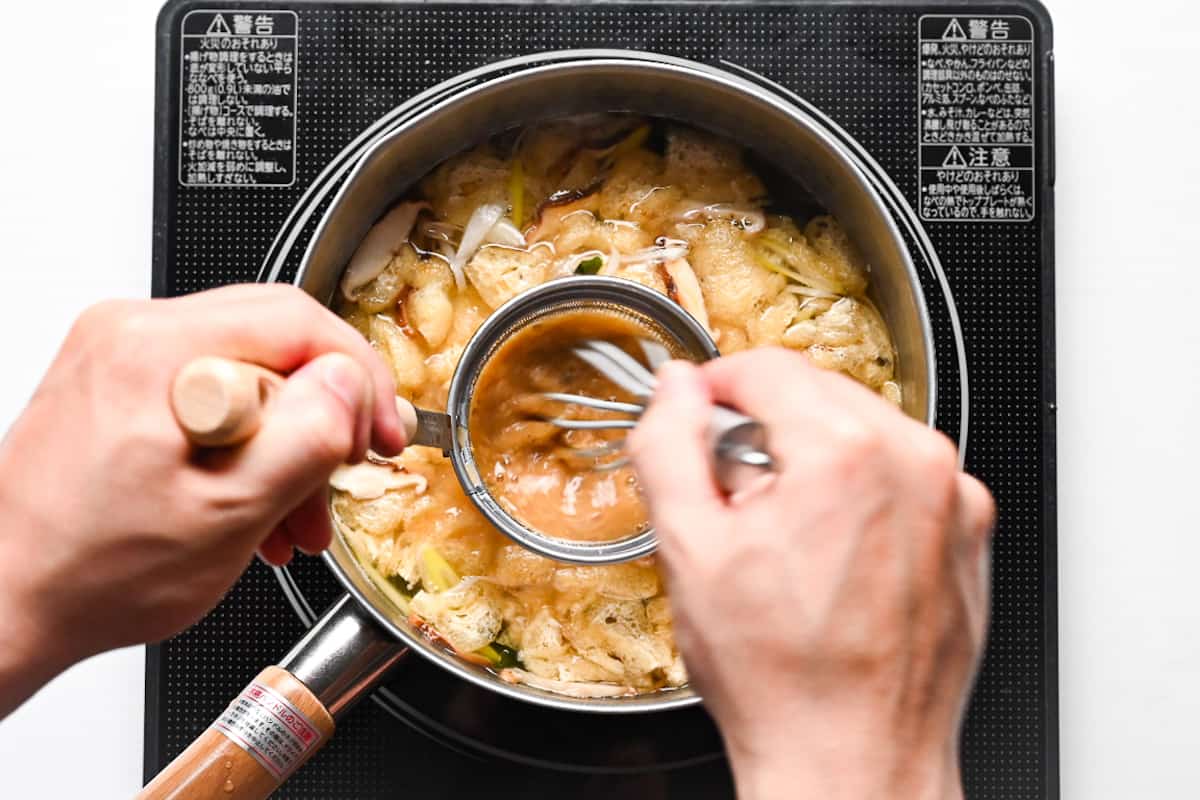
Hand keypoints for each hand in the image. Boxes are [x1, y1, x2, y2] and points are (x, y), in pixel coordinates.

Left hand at [0, 284, 404, 716]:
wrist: (6, 603)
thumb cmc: (90, 572)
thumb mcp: (229, 512)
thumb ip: (307, 436)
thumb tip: (352, 384)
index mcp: (155, 348)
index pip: (297, 320)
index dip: (361, 376)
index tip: (384, 432)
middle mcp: (129, 336)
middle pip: (274, 343)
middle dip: (325, 416)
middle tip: (350, 470)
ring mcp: (119, 359)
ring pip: (247, 376)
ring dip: (288, 442)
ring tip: (300, 514)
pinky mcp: (116, 388)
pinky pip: (210, 397)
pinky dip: (245, 446)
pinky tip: (257, 504)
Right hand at [628, 349, 993, 799]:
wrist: (855, 762)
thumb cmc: (783, 678)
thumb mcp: (690, 550)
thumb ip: (669, 445)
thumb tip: (674, 389)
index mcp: (845, 453)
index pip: (768, 367)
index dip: (717, 386)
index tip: (699, 413)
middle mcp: (915, 463)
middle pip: (819, 392)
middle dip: (766, 426)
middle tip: (734, 493)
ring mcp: (953, 499)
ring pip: (864, 430)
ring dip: (815, 457)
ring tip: (784, 536)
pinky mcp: (969, 533)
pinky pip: (904, 477)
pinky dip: (863, 493)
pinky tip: (831, 556)